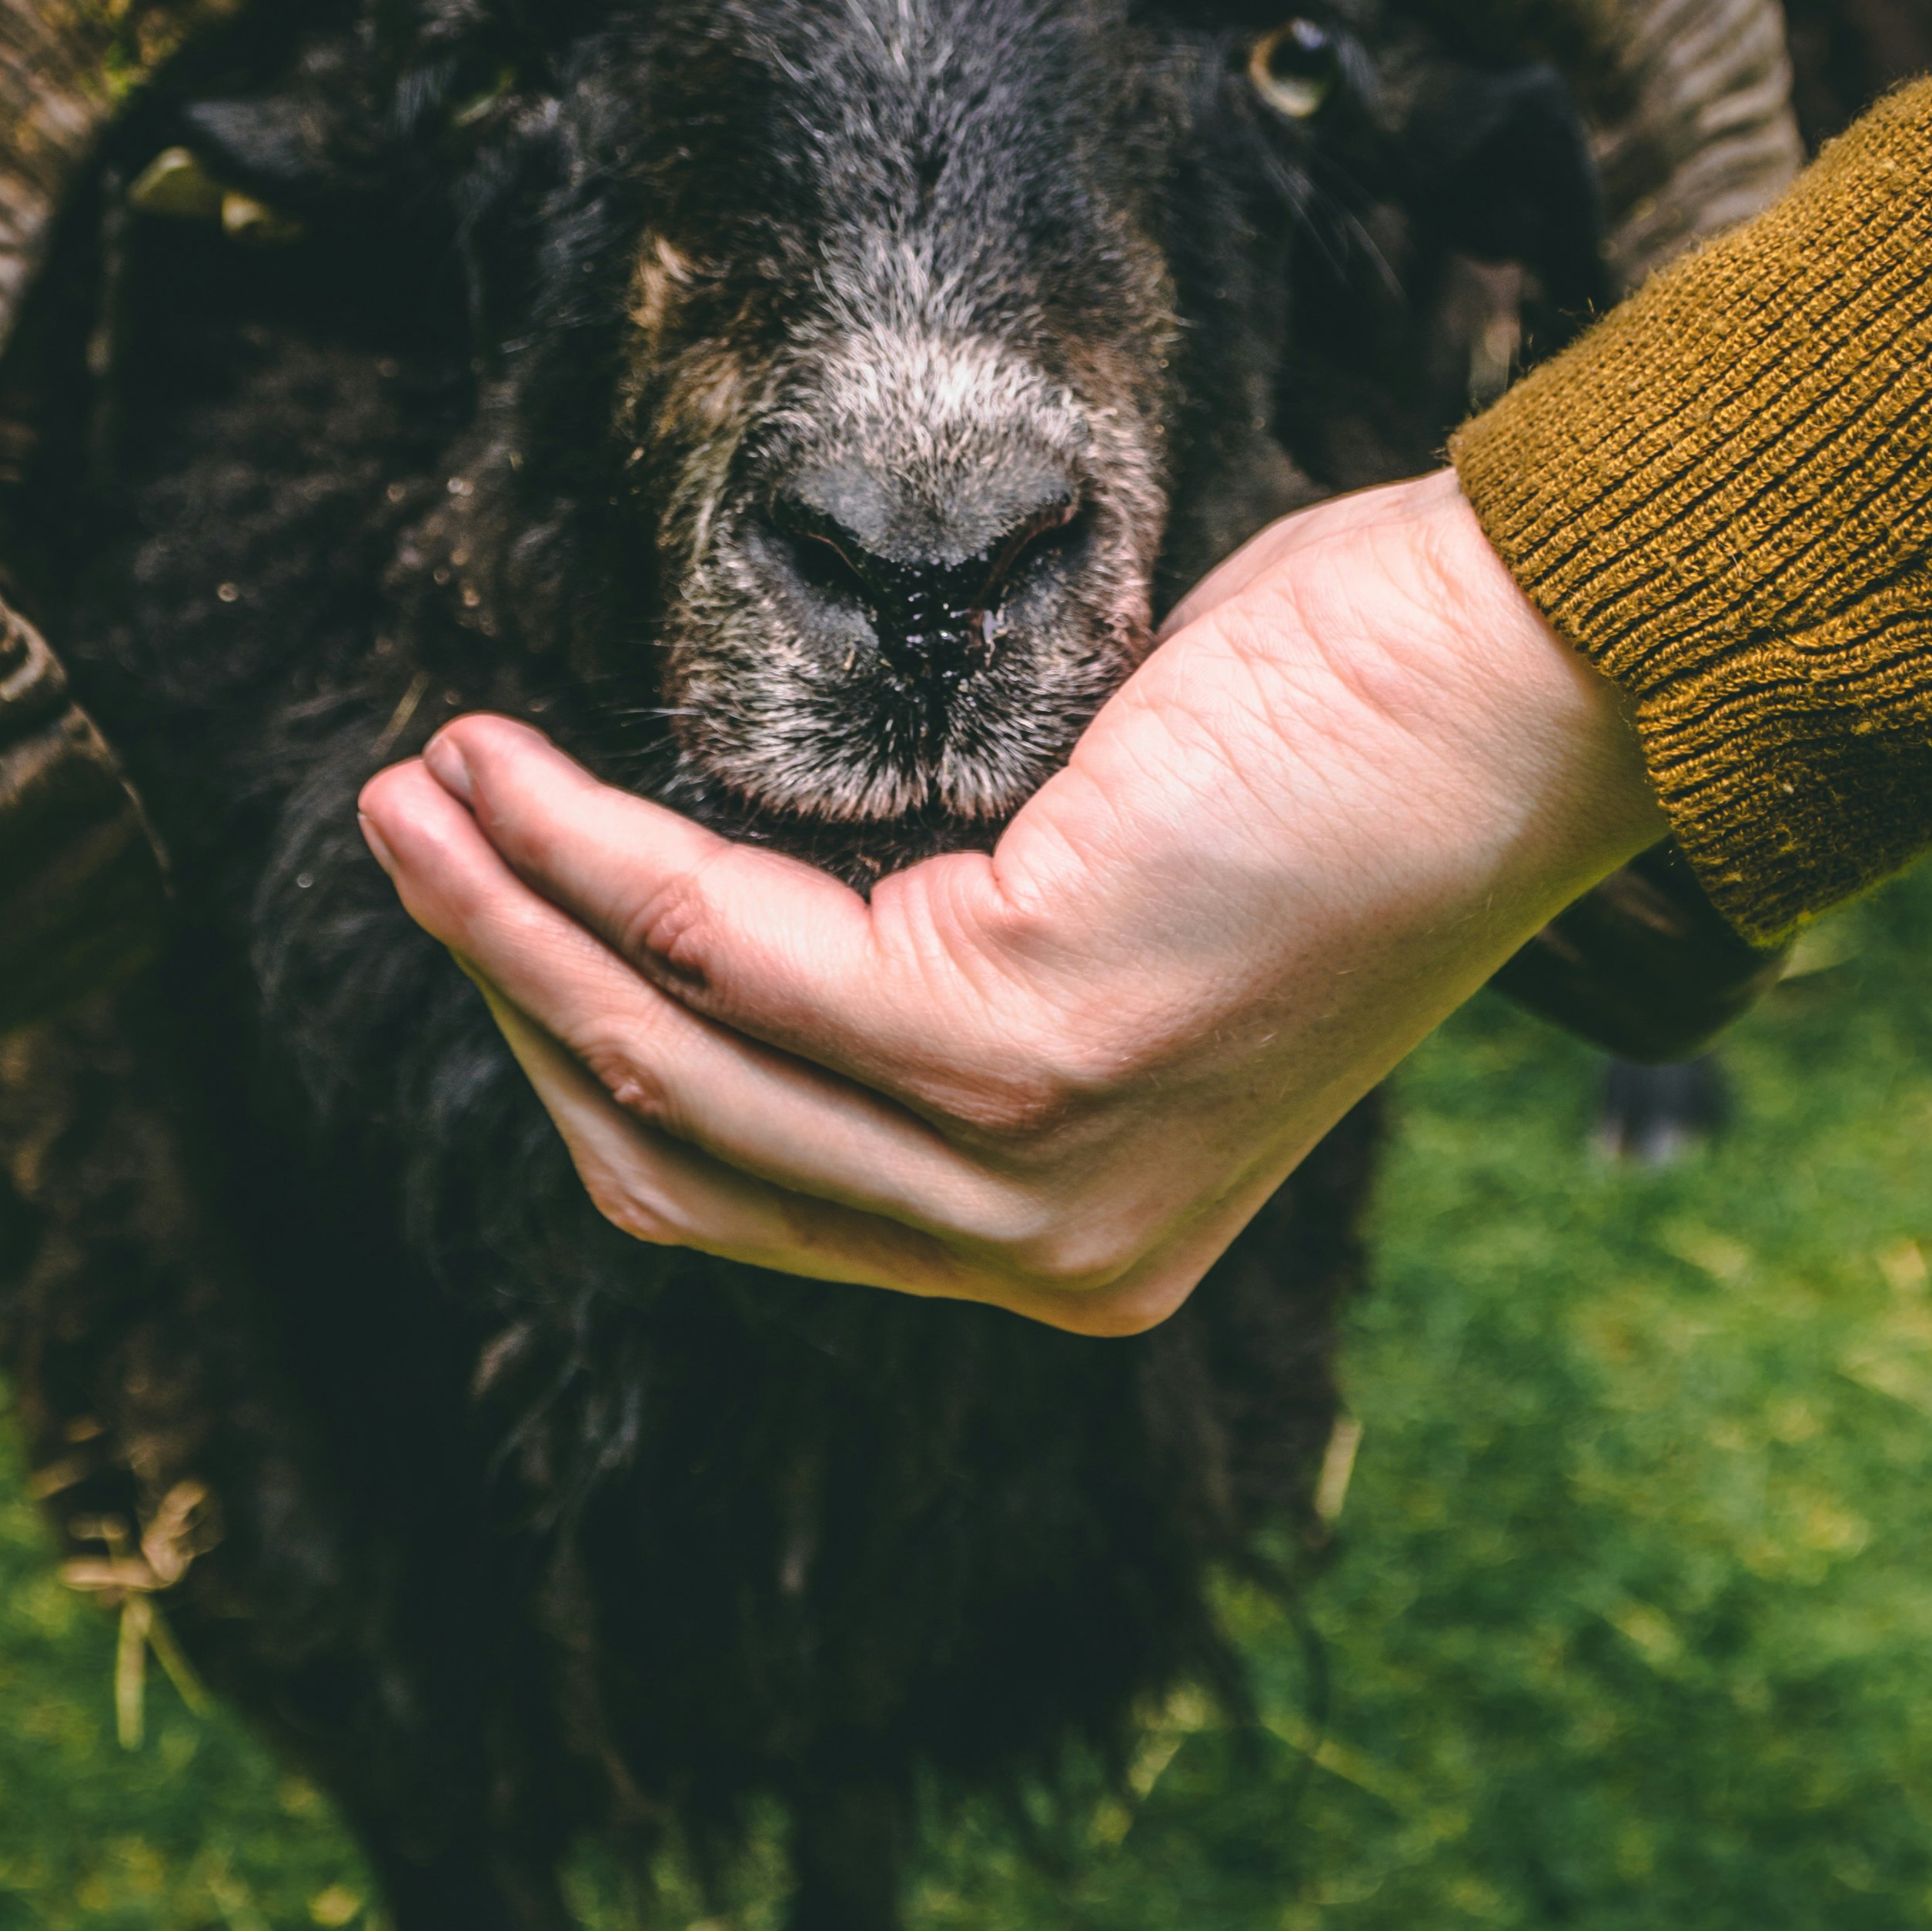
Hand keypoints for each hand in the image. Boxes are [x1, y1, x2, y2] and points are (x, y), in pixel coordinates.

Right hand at [358, 469, 1667, 1331]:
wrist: (1531, 677)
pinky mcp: (1027, 1051)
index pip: (755, 1191)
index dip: (587, 1048)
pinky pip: (733, 952)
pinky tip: (511, 771)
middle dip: (511, 986)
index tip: (492, 904)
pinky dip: (593, 854)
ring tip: (414, 790)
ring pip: (675, 1057)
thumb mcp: (1092, 910)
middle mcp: (1050, 1253)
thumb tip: (693, 921)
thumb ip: (923, 974)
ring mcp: (1038, 1174)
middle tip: (400, 831)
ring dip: (509, 916)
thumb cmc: (1329, 745)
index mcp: (1066, 1238)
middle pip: (679, 1153)